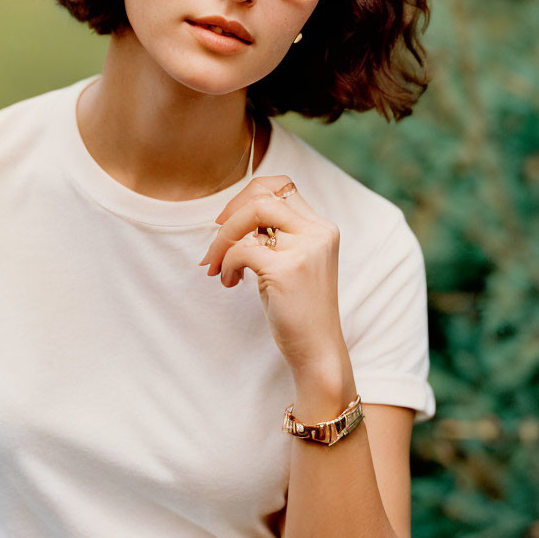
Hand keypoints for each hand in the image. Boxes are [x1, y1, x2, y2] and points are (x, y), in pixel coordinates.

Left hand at [200, 175, 346, 383]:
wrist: (318, 351)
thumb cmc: (298, 309)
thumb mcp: (292, 262)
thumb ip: (275, 235)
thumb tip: (232, 215)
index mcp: (321, 227)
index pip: (282, 185)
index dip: (248, 194)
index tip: (228, 219)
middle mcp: (318, 231)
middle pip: (263, 195)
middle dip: (229, 215)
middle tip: (216, 244)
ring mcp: (305, 248)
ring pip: (251, 214)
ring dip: (224, 239)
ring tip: (218, 265)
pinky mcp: (288, 269)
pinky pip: (242, 250)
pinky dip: (228, 264)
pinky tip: (231, 282)